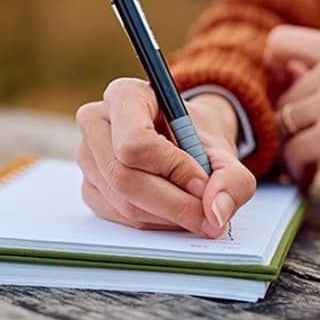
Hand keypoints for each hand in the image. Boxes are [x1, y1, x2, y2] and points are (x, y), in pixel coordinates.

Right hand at [74, 78, 257, 236]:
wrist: (184, 138)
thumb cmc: (196, 136)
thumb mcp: (223, 147)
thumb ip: (232, 177)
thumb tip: (218, 211)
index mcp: (124, 95)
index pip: (135, 141)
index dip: (172, 168)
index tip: (202, 181)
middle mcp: (95, 122)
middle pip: (125, 177)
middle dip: (174, 203)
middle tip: (208, 214)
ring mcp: (86, 157)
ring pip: (123, 203)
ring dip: (167, 217)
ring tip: (196, 212)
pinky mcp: (88, 187)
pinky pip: (119, 218)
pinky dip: (154, 224)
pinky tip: (174, 214)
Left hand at [265, 25, 319, 200]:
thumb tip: (285, 71)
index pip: (280, 42)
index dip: (273, 68)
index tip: (283, 91)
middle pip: (281, 96)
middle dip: (291, 124)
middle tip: (308, 145)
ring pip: (284, 126)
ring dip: (292, 149)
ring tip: (311, 164)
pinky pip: (294, 152)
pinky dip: (297, 169)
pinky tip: (310, 176)